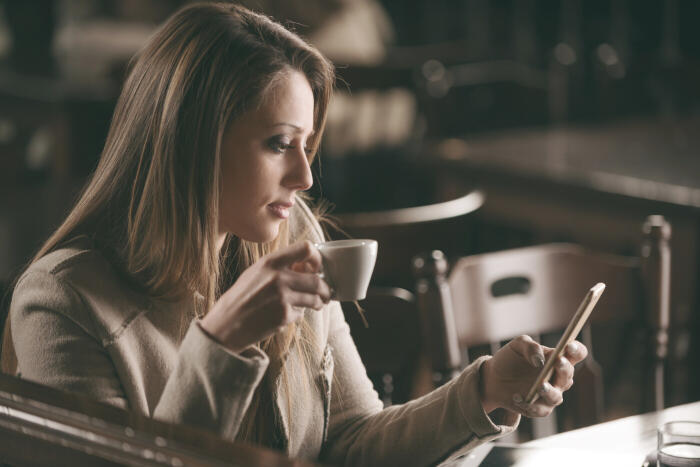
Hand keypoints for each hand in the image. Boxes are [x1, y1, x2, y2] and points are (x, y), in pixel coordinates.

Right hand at [199, 241, 331, 351]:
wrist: (226, 323)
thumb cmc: (241, 297)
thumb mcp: (256, 272)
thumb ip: (279, 267)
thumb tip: (306, 266)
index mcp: (271, 262)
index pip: (306, 248)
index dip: (317, 258)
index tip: (317, 268)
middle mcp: (278, 277)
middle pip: (317, 279)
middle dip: (325, 289)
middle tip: (326, 293)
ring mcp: (282, 297)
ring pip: (314, 298)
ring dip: (319, 302)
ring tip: (317, 304)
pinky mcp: (283, 315)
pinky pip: (301, 313)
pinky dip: (298, 315)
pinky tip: (286, 315)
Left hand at [479, 335, 587, 416]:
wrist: (493, 378)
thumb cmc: (510, 359)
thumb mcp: (517, 346)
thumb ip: (530, 347)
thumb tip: (540, 360)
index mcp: (557, 358)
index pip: (576, 354)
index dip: (576, 350)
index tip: (568, 345)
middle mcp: (558, 377)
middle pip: (568, 375)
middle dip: (564, 369)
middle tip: (557, 362)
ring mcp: (550, 394)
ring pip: (556, 396)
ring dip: (550, 391)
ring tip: (540, 386)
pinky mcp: (539, 408)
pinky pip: (540, 409)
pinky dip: (529, 404)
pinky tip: (517, 397)